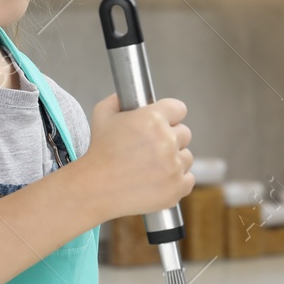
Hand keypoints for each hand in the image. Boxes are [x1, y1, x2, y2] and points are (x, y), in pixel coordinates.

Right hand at [76, 93, 193, 219]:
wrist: (95, 188)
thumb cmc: (99, 152)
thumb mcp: (103, 115)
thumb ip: (119, 99)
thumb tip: (131, 96)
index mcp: (152, 118)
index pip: (179, 109)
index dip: (170, 115)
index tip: (165, 122)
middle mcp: (166, 141)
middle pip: (185, 133)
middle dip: (171, 138)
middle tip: (152, 148)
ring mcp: (173, 166)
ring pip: (187, 157)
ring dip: (174, 160)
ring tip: (152, 166)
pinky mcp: (176, 188)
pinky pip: (188, 179)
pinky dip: (177, 180)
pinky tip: (159, 180)